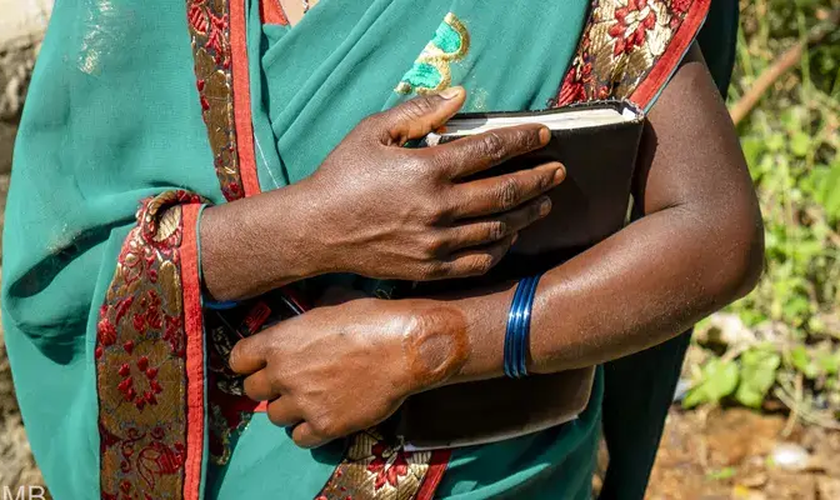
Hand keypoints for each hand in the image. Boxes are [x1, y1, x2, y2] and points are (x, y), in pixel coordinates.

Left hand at [229, 297, 469, 447]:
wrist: (404, 349)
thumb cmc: (372, 319)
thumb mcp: (331, 305)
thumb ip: (307, 319)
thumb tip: (308, 317)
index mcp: (279, 341)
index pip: (238, 359)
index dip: (249, 362)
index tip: (260, 363)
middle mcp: (283, 373)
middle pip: (252, 390)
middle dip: (269, 386)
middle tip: (290, 382)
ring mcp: (303, 402)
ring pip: (274, 416)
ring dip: (288, 409)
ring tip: (310, 400)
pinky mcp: (324, 426)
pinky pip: (298, 438)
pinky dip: (307, 431)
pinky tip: (322, 418)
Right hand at [308, 87, 564, 280]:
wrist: (317, 230)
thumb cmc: (343, 176)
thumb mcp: (373, 131)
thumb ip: (419, 112)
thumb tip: (460, 97)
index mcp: (427, 170)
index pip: (491, 151)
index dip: (523, 141)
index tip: (542, 136)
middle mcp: (438, 208)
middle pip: (506, 192)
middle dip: (538, 179)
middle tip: (556, 172)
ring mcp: (436, 242)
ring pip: (498, 229)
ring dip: (527, 214)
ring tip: (543, 203)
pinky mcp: (430, 268)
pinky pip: (478, 262)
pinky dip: (500, 249)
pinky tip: (509, 237)